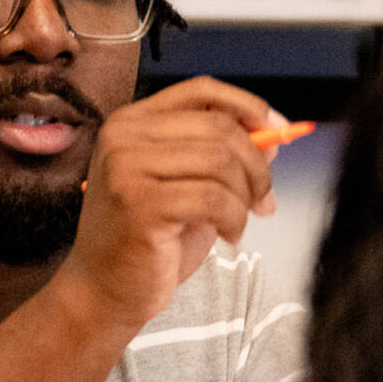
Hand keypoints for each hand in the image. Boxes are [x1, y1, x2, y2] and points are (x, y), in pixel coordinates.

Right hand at [58, 77, 280, 333]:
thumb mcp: (190, 186)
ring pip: (221, 162)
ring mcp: (127, 168)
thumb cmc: (149, 240)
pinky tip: (228, 235)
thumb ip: (224, 155)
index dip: (248, 106)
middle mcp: (124, 137)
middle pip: (220, 127)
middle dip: (257, 165)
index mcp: (133, 122)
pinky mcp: (140, 203)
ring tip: (238, 222)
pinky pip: (214, 198)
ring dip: (245, 196)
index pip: (201, 90)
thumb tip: (274, 134)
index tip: (278, 129)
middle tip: (262, 198)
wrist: (104, 291)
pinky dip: (235, 218)